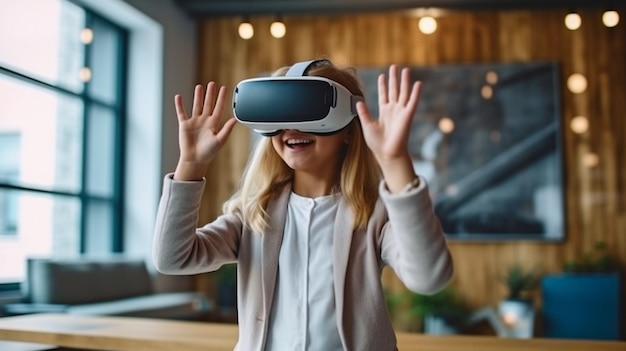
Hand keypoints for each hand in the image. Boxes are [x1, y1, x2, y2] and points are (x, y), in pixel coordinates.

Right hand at [173, 82, 236, 180]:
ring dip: (198, 96)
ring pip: (196, 106)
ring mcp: (194, 122)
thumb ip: (227, 129)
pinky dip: (179, 105)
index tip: (224, 88)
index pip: (219, 108)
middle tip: (212, 84)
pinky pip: (181, 113)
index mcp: (214, 124)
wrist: (195, 160)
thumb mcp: (220, 140)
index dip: (221, 98)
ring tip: (199, 87)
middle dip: (210, 94)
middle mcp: (204, 121)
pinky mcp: (184, 125)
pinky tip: (179, 97)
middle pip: (208, 104)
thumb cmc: (208, 152)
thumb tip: (235, 119)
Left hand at [356, 65, 421, 191]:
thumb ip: (363, 113)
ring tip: (405, 70)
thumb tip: (357, 101)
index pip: (384, 95)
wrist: (386, 153)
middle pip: (394, 90)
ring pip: (404, 93)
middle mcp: (393, 110)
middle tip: (394, 67)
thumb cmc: (377, 143)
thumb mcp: (366, 125)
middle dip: (394, 79)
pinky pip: (413, 102)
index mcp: (384, 112)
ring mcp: (401, 112)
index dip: (383, 85)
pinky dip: (416, 93)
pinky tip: (418, 84)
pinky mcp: (408, 116)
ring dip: (405, 82)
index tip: (382, 75)